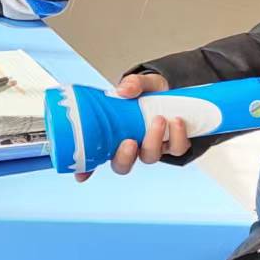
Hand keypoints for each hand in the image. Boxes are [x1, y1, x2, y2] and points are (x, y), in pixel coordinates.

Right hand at [74, 72, 188, 180]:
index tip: (81, 175)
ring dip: (154, 140)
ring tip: (159, 119)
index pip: (95, 158)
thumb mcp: (138, 84)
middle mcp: (131, 148)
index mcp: (114, 136)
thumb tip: (124, 91)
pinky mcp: (174, 145)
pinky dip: (178, 136)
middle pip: (122, 166)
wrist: (171, 92)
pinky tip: (177, 121)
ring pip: (150, 157)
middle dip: (124, 157)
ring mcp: (152, 148)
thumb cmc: (147, 93)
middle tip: (129, 141)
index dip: (86, 170)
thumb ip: (131, 84)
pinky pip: (177, 149)